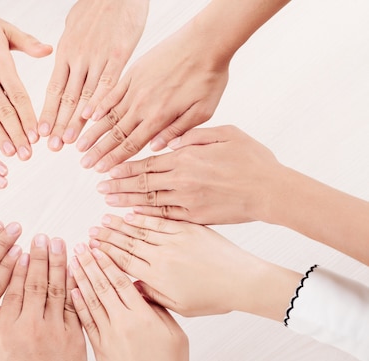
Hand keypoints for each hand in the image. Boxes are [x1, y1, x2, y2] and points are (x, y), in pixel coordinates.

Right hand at [0, 235, 86, 360]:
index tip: (21, 249)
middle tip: (42, 237)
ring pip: (56, 289)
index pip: (12, 289)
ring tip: (59, 244)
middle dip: (39, 256)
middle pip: (35, 283)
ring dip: (58, 263)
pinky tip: (75, 270)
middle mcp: (30, 327)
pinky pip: (74, 305)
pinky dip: (74, 286)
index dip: (18, 266)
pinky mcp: (74, 337)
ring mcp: (54, 331)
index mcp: (6, 331)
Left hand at [39, 0, 148, 150]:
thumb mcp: (73, 27)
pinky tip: (93, 117)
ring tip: (70, 141)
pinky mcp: (119, 53)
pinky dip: (100, 100)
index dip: (47, 113)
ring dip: (76, 120)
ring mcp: (98, 56)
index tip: (41, 133)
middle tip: (52, 147)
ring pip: (85, 94)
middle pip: (66, 98)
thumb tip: (61, 63)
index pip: (54, 90)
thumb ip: (68, 51)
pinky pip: (108, 81)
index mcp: (66, 53)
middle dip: (58, 125)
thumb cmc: (96, 7)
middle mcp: (78, 57)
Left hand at [70, 243, 187, 360]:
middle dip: (90, 264)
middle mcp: (122, 324)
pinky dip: (78, 305)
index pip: (121, 282)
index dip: (108, 262)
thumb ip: (157, 307)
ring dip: (80, 279)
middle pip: (102, 287)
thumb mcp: (174, 333)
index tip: (99, 247)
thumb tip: (141, 286)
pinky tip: (72, 290)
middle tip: (80, 246)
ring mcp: (108, 337)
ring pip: (90, 301)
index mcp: (142, 317)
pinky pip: (86, 322)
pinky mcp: (99, 349)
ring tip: (72, 261)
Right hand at [78, 25, 229, 172]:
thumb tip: (156, 148)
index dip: (114, 159)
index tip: (101, 170)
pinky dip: (99, 105)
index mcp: (160, 117)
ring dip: (93, 132)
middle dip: (98, 151)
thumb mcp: (202, 111)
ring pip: (109, 115)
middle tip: (84, 164)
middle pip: (116, 134)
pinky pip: (111, 92)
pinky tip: (88, 115)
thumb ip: (178, 131)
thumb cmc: (209, 77)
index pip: (132, 144)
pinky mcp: (133, 73)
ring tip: (79, 144)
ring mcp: (135, 88)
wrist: (205, 42)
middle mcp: (143, 105)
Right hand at [89, 213, 301, 319]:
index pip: (124, 262)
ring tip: (104, 219)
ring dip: (120, 225)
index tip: (92, 248)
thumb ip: (153, 295)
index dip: (105, 254)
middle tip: (91, 231)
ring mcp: (176, 240)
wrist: (244, 281)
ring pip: (141, 230)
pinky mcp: (189, 229)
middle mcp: (164, 256)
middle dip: (107, 237)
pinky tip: (131, 214)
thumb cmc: (215, 298)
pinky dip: (144, 217)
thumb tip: (131, 287)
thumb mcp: (180, 306)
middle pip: (127, 244)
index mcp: (160, 277)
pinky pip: (160, 221)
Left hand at [99, 125, 282, 223]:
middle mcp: (183, 179)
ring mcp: (188, 200)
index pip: (147, 162)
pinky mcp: (196, 217)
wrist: (273, 190)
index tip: (108, 169)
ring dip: (126, 201)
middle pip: (142, 182)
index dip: (125, 167)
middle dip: (118, 184)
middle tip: (99, 187)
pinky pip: (166, 217)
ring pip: (149, 200)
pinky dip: (147, 216)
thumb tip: (170, 139)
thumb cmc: (253, 159)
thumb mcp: (225, 133)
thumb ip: (194, 134)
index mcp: (187, 157)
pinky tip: (133, 215)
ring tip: (108, 201)